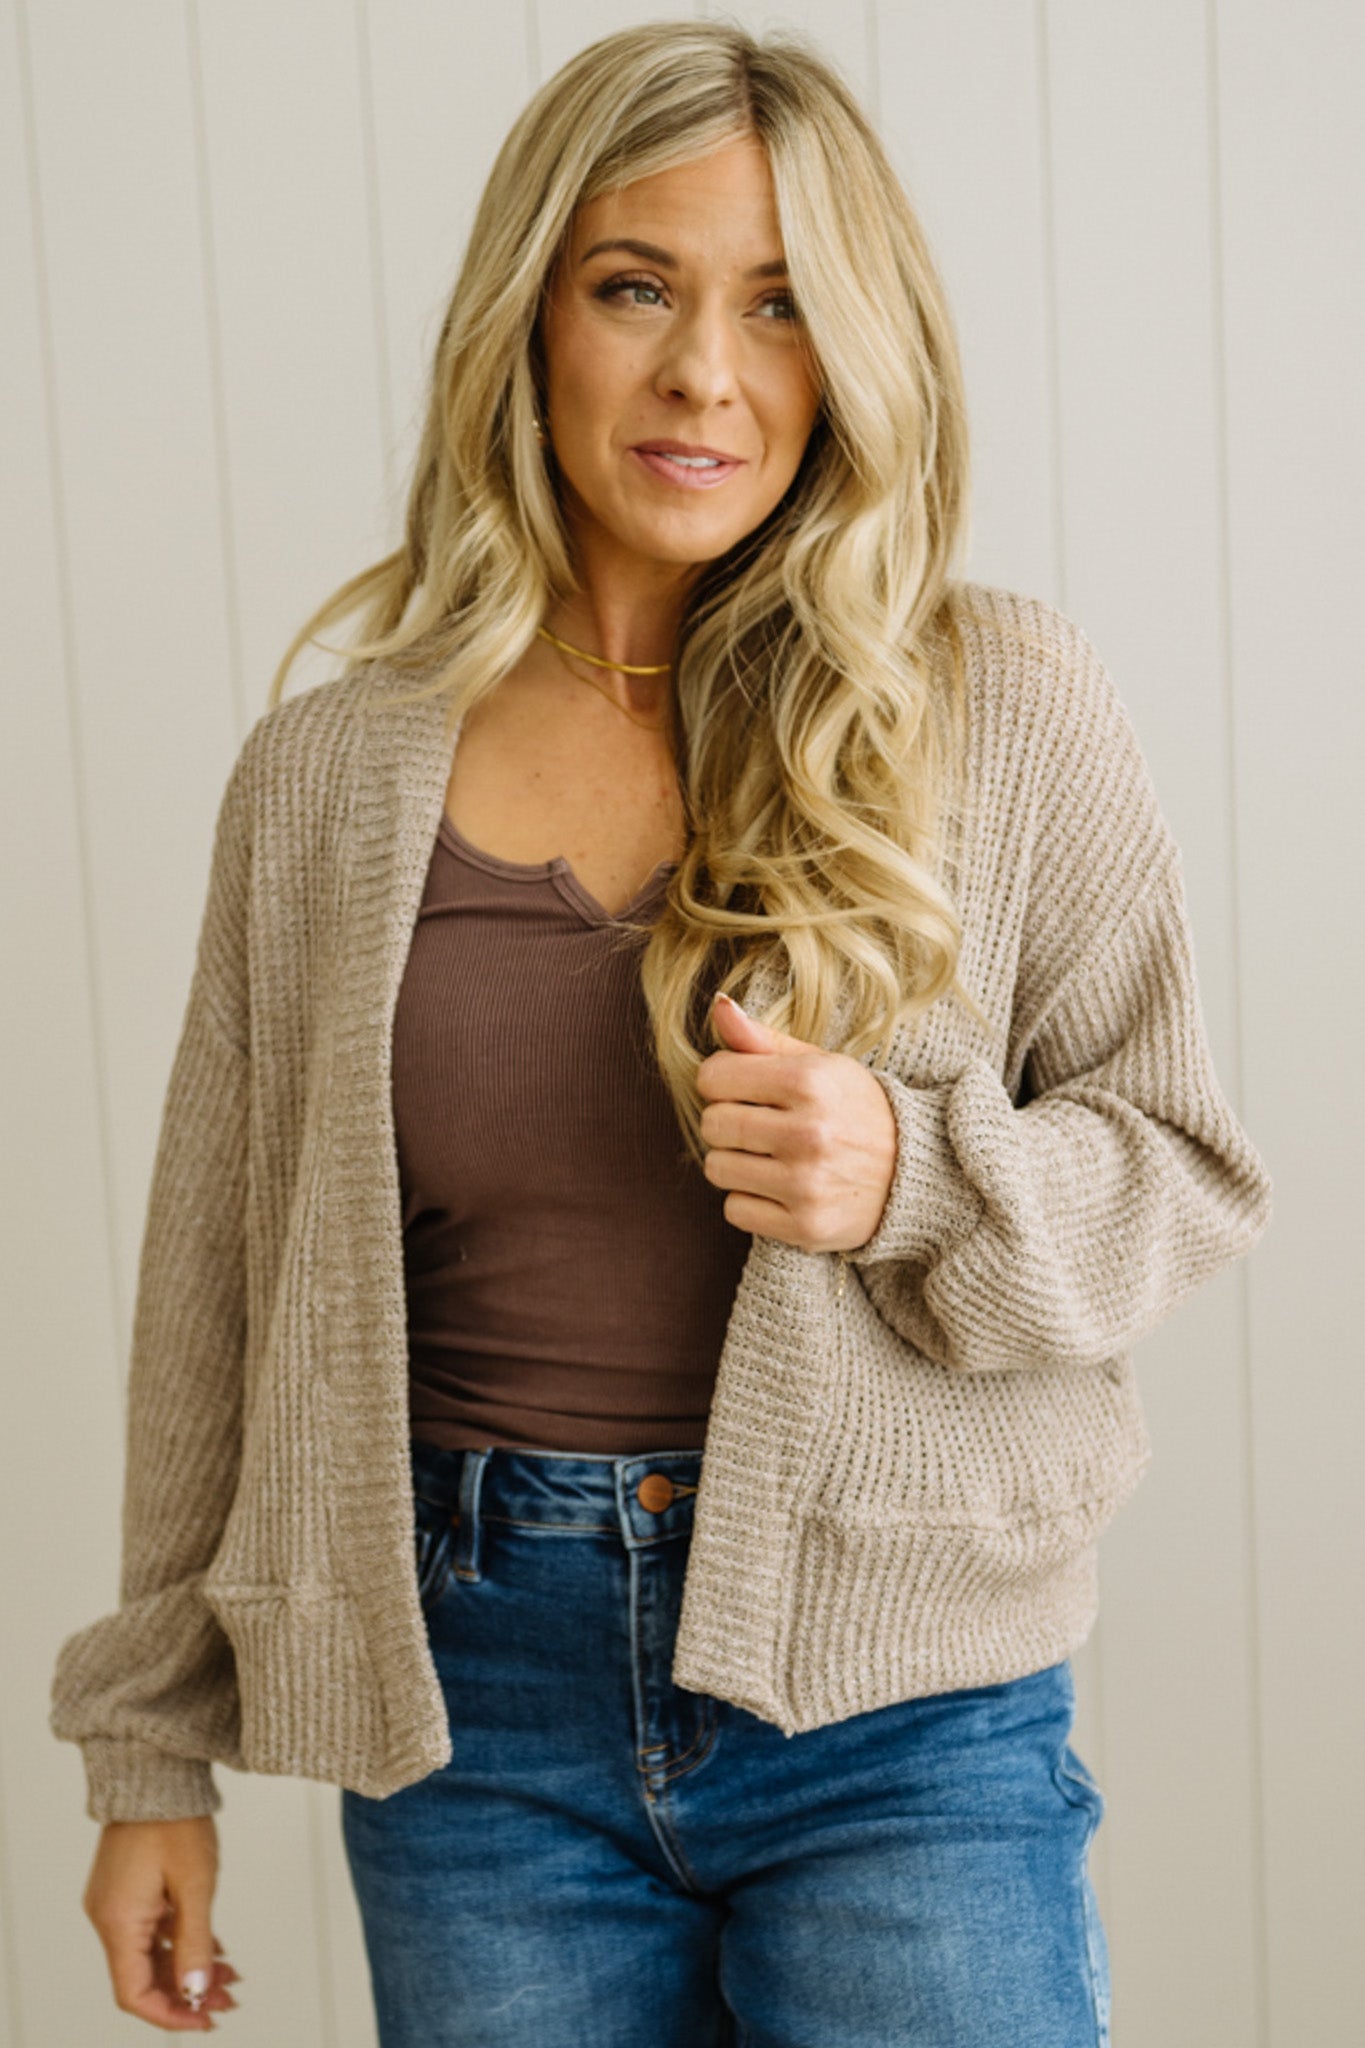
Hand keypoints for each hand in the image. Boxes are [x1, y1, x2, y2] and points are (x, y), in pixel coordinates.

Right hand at [83, 1817, 239, 2030]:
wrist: (156, 1771)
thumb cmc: (174, 1818)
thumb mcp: (196, 1885)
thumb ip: (194, 1944)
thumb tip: (196, 1992)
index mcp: (118, 1921)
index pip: (134, 1992)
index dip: (170, 2014)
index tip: (206, 2019)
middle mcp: (109, 1917)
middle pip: (143, 1977)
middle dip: (187, 1992)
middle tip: (229, 1997)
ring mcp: (116, 1903)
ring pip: (150, 1954)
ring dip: (188, 1968)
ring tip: (231, 1974)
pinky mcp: (126, 1889)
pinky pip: (151, 1931)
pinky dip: (179, 1943)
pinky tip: (213, 1948)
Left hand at [697, 991, 896, 1254]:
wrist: (917, 1171)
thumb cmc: (857, 1110)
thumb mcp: (822, 1065)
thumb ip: (764, 1040)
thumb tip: (719, 1006)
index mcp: (810, 1081)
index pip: (714, 1077)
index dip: (722, 1081)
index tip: (743, 1089)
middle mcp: (808, 1133)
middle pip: (712, 1124)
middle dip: (726, 1122)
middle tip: (758, 1124)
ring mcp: (806, 1184)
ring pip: (717, 1168)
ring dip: (735, 1162)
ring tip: (769, 1156)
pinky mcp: (805, 1226)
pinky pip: (735, 1210)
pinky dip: (750, 1200)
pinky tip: (779, 1188)